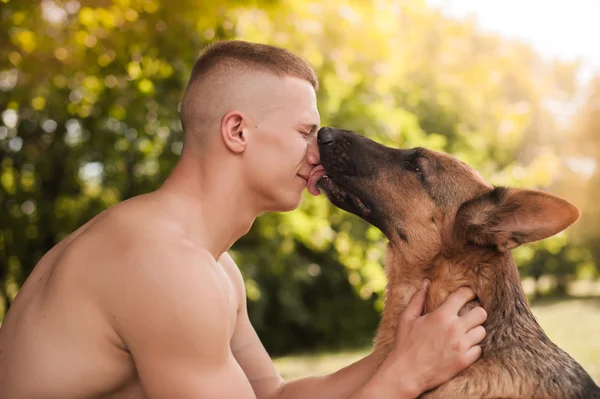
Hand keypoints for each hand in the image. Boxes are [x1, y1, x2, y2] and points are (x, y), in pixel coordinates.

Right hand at [383, 280, 486, 395]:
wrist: (406, 373)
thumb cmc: (405, 344)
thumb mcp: (407, 318)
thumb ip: (417, 299)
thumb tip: (425, 282)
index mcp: (441, 315)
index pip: (464, 295)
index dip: (468, 292)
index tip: (468, 294)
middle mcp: (455, 329)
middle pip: (481, 313)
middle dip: (475, 313)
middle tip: (468, 316)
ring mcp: (461, 346)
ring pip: (482, 331)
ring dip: (474, 331)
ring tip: (464, 333)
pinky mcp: (464, 361)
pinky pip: (479, 349)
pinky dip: (472, 348)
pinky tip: (462, 348)